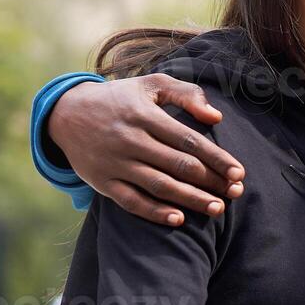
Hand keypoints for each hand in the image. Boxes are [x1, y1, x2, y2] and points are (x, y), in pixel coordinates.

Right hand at [48, 74, 245, 225]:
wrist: (65, 114)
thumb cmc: (120, 98)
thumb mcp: (150, 84)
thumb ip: (186, 94)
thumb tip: (215, 117)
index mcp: (145, 115)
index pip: (188, 140)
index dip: (216, 158)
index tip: (238, 173)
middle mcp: (130, 140)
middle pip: (178, 165)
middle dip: (210, 181)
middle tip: (236, 194)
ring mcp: (115, 163)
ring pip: (159, 185)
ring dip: (190, 199)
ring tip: (217, 209)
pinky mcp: (102, 182)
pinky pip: (131, 201)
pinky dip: (154, 212)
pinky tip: (179, 219)